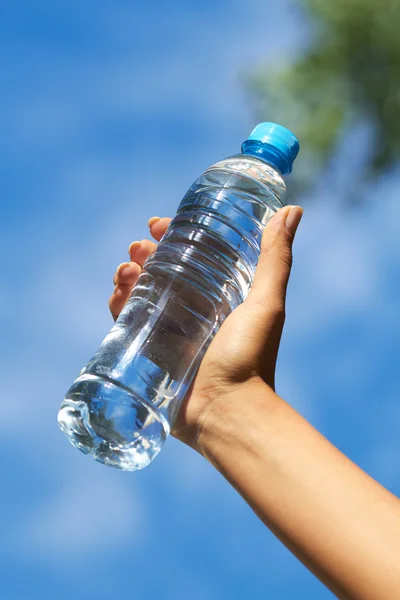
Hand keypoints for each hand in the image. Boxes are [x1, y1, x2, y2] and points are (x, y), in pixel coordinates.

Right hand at [110, 206, 302, 452]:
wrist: (228, 414)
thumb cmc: (251, 358)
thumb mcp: (265, 304)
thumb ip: (276, 259)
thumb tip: (293, 210)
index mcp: (219, 297)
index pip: (191, 256)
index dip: (172, 236)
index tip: (158, 223)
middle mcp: (193, 312)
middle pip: (161, 272)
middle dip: (144, 254)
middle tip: (137, 248)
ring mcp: (170, 334)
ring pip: (141, 294)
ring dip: (128, 276)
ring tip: (124, 271)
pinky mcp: (150, 355)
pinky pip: (128, 324)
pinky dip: (119, 306)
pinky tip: (116, 295)